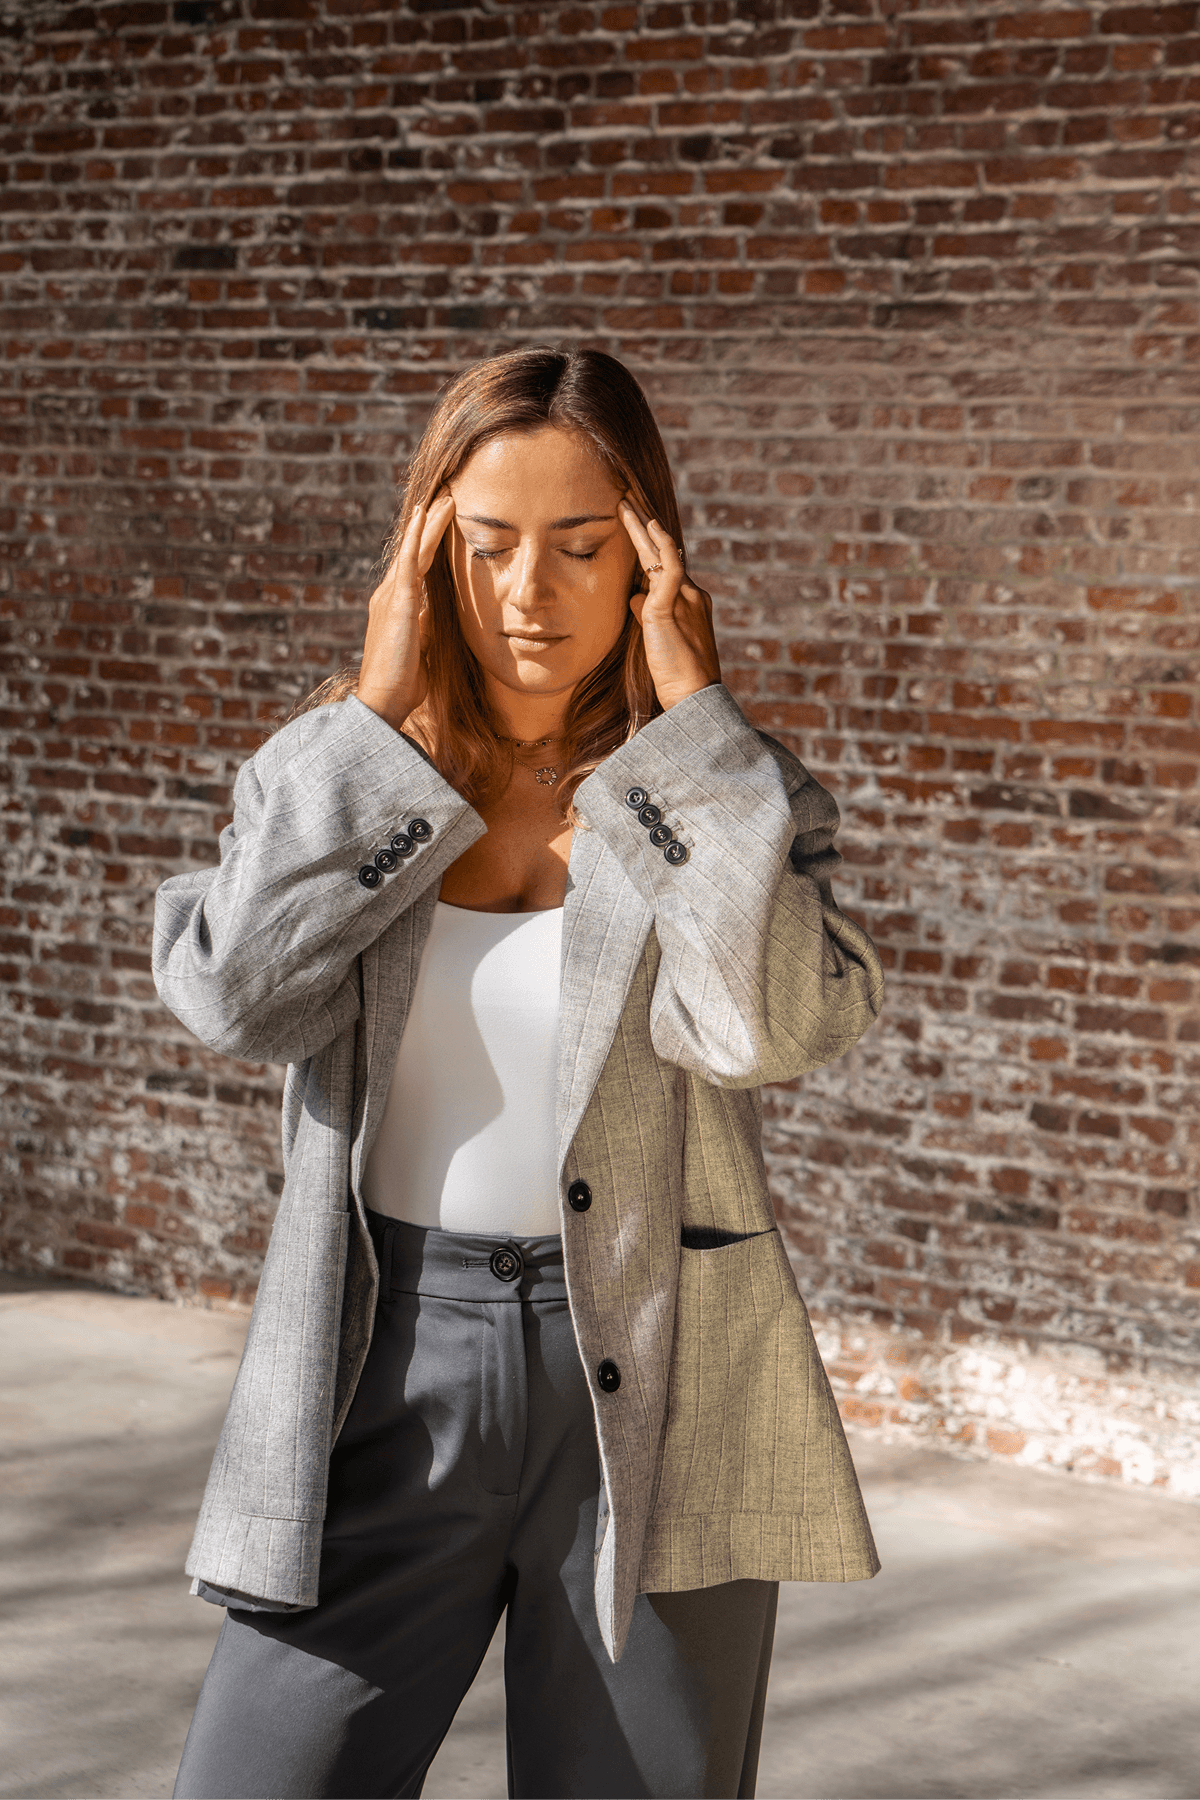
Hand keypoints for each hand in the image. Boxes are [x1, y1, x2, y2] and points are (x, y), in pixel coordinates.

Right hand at [356, 489, 455, 731]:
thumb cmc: (402, 682)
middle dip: (429, 524)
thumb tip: (436, 610)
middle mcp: (389, 595)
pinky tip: (424, 515)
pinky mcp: (397, 602)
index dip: (428, 543)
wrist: (383, 700)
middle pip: (413, 551)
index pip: (415, 566)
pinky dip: (417, 536)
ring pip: (412, 549)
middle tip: (447, 497)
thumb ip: (426, 626)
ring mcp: (390, 596)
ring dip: (429, 522)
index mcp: (395, 606)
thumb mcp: (420, 648)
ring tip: (446, 498)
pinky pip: (408, 561)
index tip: (443, 522)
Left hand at [617, 500, 720, 710]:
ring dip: (644, 527)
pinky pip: (670, 567)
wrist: (693, 696)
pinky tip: (650, 526)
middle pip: (664, 553)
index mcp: (687, 603)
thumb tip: (633, 597)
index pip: (664, 566)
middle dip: (646, 527)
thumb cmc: (675, 675)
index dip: (650, 545)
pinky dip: (662, 545)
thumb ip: (647, 614)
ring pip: (664, 553)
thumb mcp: (655, 638)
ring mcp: (684, 598)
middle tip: (628, 500)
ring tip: (626, 504)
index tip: (636, 525)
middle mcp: (690, 594)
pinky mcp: (673, 607)